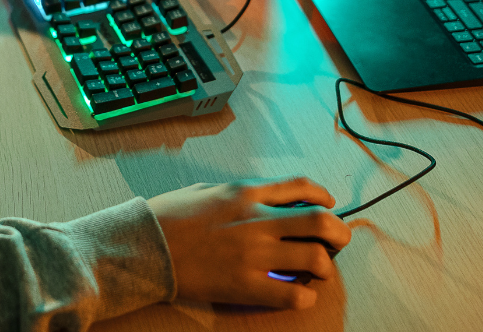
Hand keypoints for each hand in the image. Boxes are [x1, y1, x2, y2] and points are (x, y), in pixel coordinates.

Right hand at [148, 177, 350, 309]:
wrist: (144, 244)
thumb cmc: (169, 215)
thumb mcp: (207, 189)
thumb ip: (239, 192)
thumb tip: (262, 198)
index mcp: (247, 192)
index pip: (302, 187)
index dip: (324, 196)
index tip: (328, 205)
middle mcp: (257, 219)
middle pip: (321, 221)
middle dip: (339, 232)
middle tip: (337, 242)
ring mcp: (254, 254)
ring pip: (315, 258)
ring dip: (324, 266)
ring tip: (317, 271)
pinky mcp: (245, 284)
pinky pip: (291, 294)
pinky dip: (304, 296)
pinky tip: (299, 294)